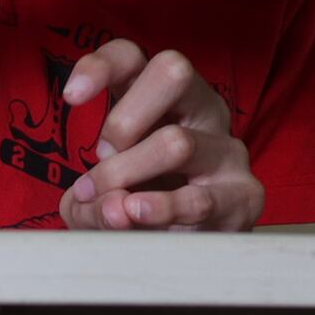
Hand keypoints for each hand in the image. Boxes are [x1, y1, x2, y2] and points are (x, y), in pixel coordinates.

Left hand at [57, 41, 257, 231]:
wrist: (183, 258)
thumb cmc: (134, 212)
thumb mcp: (96, 199)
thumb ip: (89, 201)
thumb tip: (114, 206)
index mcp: (161, 98)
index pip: (133, 57)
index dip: (100, 67)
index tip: (71, 98)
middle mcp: (201, 110)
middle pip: (173, 72)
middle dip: (123, 120)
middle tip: (102, 159)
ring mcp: (227, 149)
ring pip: (178, 141)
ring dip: (131, 173)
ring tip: (114, 205)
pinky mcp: (244, 193)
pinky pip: (200, 198)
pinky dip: (162, 210)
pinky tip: (140, 215)